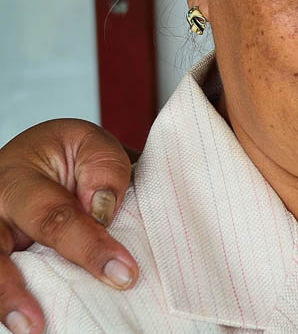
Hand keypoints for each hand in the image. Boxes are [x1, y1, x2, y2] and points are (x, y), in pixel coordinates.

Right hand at [0, 120, 137, 333]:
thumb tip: (102, 208)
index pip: (54, 217)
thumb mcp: (90, 143)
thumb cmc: (72, 156)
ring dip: (4, 301)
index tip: (124, 273)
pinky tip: (27, 324)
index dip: (89, 247)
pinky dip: (8, 301)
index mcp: (20, 178)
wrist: (46, 159)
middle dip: (16, 291)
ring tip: (28, 329)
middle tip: (36, 326)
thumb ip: (102, 166)